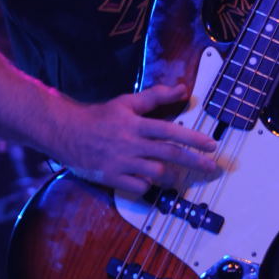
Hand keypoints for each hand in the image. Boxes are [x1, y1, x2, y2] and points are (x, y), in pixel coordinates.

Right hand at [56, 83, 217, 197]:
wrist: (66, 133)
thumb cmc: (100, 117)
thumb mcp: (127, 102)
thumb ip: (156, 97)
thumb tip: (182, 89)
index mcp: (136, 124)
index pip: (170, 131)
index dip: (193, 138)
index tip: (211, 144)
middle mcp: (131, 144)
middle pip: (169, 154)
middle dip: (194, 161)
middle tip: (212, 167)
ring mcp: (121, 163)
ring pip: (156, 174)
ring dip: (171, 176)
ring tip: (179, 176)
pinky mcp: (112, 178)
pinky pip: (138, 188)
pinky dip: (147, 186)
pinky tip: (149, 181)